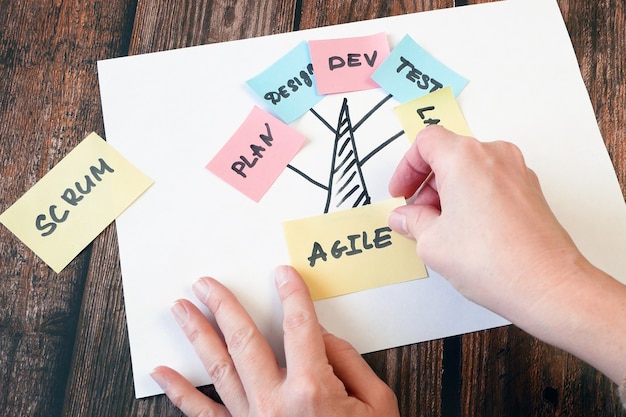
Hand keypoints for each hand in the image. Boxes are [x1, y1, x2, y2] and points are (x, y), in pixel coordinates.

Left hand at [151, 265, 399, 416]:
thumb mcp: (377, 403)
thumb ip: (349, 362)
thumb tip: (320, 335)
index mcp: (313, 390)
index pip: (300, 327)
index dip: (292, 295)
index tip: (282, 275)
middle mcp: (276, 402)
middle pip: (244, 340)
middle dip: (222, 306)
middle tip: (205, 283)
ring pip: (218, 369)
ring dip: (197, 335)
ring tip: (180, 309)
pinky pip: (203, 414)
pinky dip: (180, 393)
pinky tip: (162, 373)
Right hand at [387, 126, 581, 315]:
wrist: (546, 284)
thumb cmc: (495, 260)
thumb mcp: (432, 242)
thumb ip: (412, 222)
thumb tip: (404, 217)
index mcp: (464, 157)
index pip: (426, 142)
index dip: (406, 167)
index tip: (401, 191)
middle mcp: (494, 155)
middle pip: (449, 153)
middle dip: (427, 183)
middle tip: (416, 212)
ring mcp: (517, 171)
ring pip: (472, 168)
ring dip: (450, 190)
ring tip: (440, 226)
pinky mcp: (530, 190)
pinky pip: (492, 181)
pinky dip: (473, 196)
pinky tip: (466, 230)